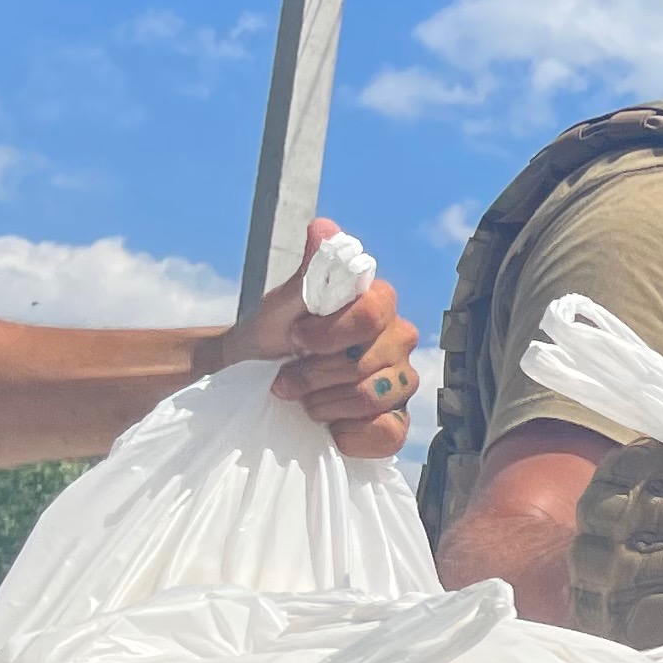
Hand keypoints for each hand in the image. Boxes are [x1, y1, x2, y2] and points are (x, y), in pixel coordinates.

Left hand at [210, 218, 420, 457]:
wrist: (259, 378)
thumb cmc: (274, 334)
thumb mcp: (282, 302)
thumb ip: (310, 271)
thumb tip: (323, 228)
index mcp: (379, 304)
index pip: (370, 315)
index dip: (328, 334)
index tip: (297, 339)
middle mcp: (400, 340)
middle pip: (368, 362)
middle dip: (315, 375)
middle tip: (286, 379)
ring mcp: (402, 382)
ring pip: (375, 396)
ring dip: (325, 403)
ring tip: (304, 401)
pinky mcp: (397, 420)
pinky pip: (390, 432)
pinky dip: (352, 434)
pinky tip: (331, 427)